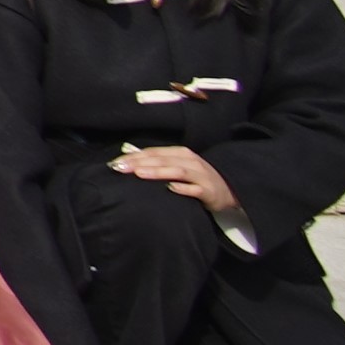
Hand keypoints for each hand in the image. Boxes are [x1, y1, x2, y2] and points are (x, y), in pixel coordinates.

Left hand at [117, 142, 241, 213]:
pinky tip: (170, 188)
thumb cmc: (196, 178)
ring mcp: (201, 175)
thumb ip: (158, 163)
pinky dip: (182, 188)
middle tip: (120, 168)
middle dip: (140, 163)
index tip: (115, 163)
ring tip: (139, 174)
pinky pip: (195, 189)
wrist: (228, 189)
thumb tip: (129, 160)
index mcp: (180, 153)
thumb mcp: (178, 166)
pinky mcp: (209, 191)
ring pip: (177, 171)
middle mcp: (190, 161)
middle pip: (162, 160)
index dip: (134, 156)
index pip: (154, 153)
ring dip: (157, 172)